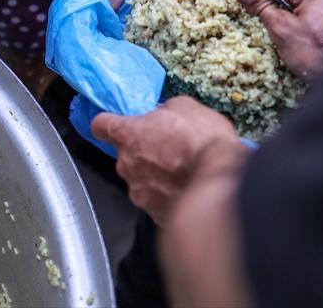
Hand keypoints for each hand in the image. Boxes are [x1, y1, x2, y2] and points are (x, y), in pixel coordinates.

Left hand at [91, 97, 245, 223]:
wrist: (221, 184)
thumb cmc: (203, 143)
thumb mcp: (187, 107)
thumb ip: (166, 110)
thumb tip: (166, 113)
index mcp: (128, 134)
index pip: (101, 125)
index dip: (107, 124)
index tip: (113, 124)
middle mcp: (126, 164)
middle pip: (125, 155)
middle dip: (143, 151)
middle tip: (169, 148)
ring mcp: (139, 192)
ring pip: (141, 180)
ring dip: (156, 176)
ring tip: (183, 171)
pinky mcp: (154, 214)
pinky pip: (157, 201)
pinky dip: (168, 196)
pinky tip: (187, 189)